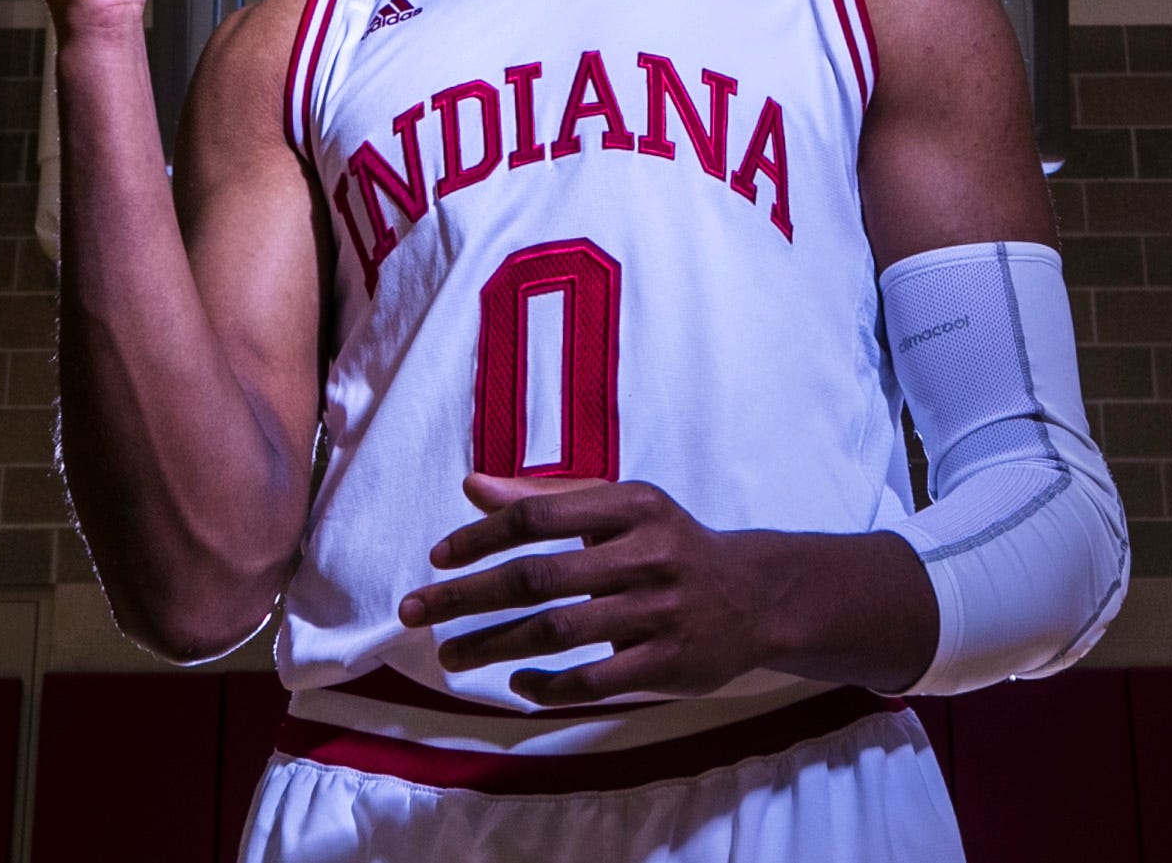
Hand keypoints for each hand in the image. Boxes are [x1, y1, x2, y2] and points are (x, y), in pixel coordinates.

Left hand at [401, 473, 901, 704]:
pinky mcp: (667, 663)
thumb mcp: (620, 507)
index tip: (437, 558)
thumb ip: (547, 497)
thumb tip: (472, 487)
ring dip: (493, 645)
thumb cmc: (669, 545)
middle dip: (467, 595)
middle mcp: (645, 554)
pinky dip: (547, 684)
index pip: (538, 516)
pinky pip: (593, 679)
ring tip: (450, 655)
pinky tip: (516, 682)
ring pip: (557, 630)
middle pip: (537, 576)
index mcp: (631, 505)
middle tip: (414, 611)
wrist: (756, 596)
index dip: (480, 537)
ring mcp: (658, 612)